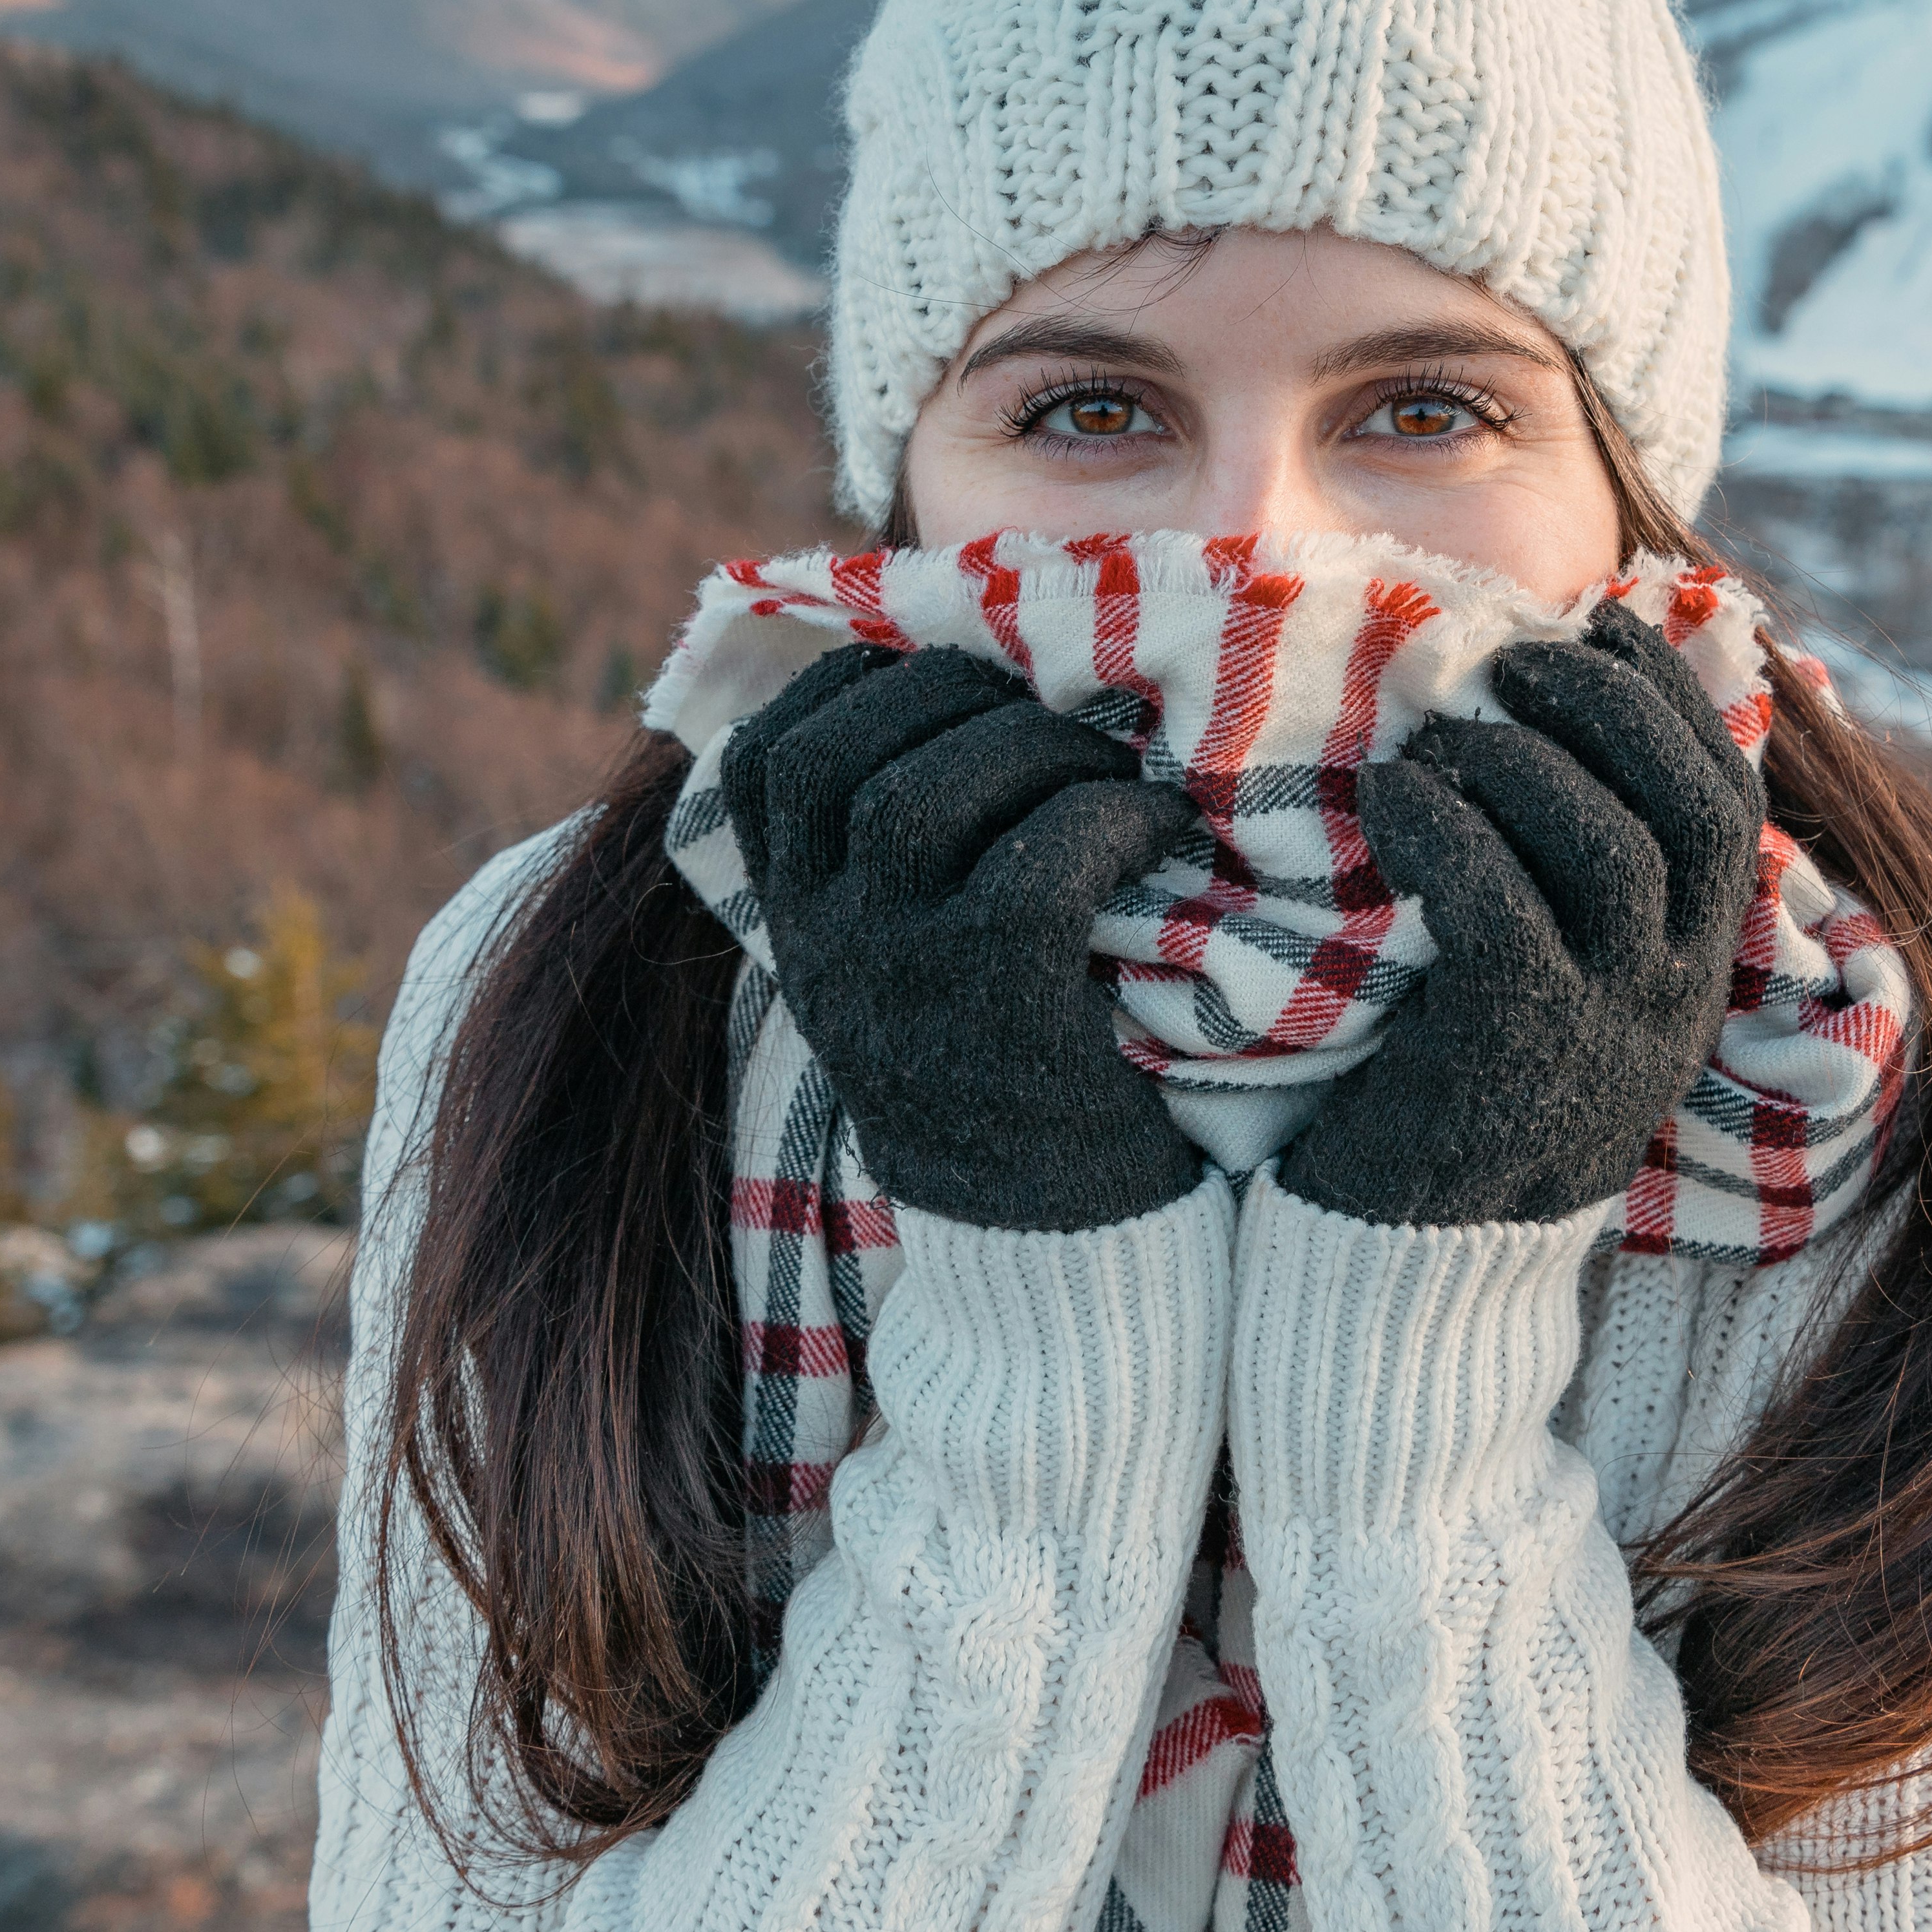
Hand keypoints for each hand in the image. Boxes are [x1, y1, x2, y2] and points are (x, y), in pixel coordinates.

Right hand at [717, 644, 1211, 1232]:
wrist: (1044, 1251)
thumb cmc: (1002, 1072)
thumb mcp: (904, 966)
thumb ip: (895, 862)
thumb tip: (961, 702)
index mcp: (795, 919)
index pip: (766, 754)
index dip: (859, 684)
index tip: (952, 680)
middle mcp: (824, 942)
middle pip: (841, 747)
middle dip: (955, 694)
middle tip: (1053, 719)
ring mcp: (899, 975)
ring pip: (929, 789)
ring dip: (1039, 745)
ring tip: (1113, 771)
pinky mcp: (1000, 1008)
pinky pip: (1044, 860)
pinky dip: (1114, 818)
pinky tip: (1165, 830)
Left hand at [1279, 605, 1766, 1228]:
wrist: (1408, 1265)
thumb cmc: (1459, 1091)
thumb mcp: (1555, 986)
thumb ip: (1575, 884)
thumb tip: (1546, 729)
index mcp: (1695, 968)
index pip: (1727, 803)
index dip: (1672, 700)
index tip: (1601, 629)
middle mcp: (1674, 996)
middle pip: (1692, 810)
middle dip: (1613, 708)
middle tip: (1514, 656)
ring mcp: (1605, 1028)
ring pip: (1610, 848)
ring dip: (1522, 759)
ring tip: (1443, 730)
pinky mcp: (1513, 1051)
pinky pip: (1499, 906)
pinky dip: (1445, 828)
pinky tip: (1391, 798)